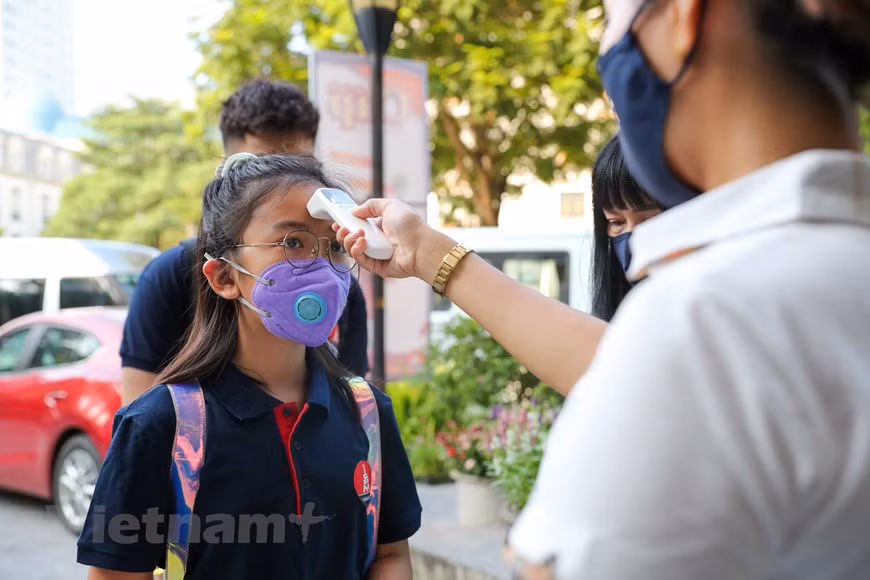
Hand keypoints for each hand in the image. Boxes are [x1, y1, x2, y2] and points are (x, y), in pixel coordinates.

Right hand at [333, 199, 454, 282]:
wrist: (421, 246)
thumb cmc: (409, 225)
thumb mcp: (390, 205)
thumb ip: (371, 205)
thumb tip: (354, 211)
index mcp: (380, 227)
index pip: (358, 226)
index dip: (346, 224)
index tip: (337, 221)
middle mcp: (378, 241)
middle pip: (352, 239)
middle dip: (343, 233)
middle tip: (341, 228)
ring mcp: (377, 255)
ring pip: (354, 250)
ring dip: (349, 241)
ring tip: (357, 234)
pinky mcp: (377, 267)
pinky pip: (361, 260)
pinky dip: (357, 250)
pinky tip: (362, 242)